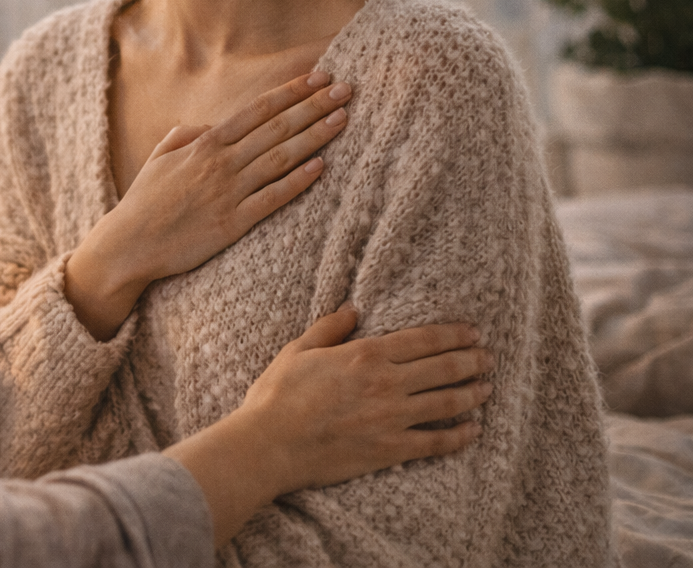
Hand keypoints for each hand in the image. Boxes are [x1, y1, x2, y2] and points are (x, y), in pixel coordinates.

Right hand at [66, 71, 352, 338]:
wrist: (130, 243)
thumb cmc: (145, 200)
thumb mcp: (161, 157)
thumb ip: (188, 135)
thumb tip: (213, 126)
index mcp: (206, 144)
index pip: (257, 110)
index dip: (291, 92)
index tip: (318, 76)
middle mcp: (221, 163)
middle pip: (277, 128)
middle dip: (313, 105)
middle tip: (346, 88)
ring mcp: (229, 192)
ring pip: (281, 158)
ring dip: (315, 136)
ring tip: (343, 118)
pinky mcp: (234, 223)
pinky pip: (273, 198)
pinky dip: (298, 181)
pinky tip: (322, 167)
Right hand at [167, 307, 491, 546]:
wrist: (271, 444)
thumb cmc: (278, 395)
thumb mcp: (298, 350)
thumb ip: (329, 328)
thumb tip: (353, 309)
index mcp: (365, 355)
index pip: (423, 340)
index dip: (453, 335)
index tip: (473, 332)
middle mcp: (387, 383)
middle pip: (444, 368)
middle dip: (471, 360)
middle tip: (488, 357)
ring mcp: (393, 418)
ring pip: (447, 403)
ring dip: (472, 393)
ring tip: (487, 388)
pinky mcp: (392, 449)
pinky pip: (437, 442)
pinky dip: (460, 436)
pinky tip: (474, 430)